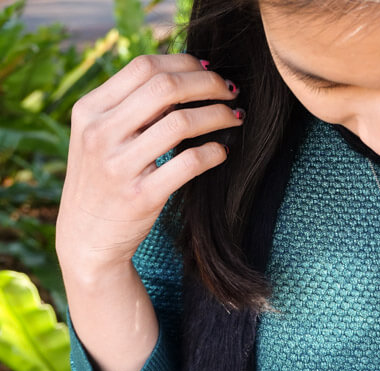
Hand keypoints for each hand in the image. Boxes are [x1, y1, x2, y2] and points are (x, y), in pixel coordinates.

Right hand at [56, 54, 244, 278]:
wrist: (86, 240)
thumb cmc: (103, 181)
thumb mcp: (99, 137)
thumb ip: (130, 107)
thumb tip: (183, 75)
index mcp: (89, 110)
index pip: (143, 67)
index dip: (184, 62)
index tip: (208, 70)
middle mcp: (100, 134)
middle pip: (166, 87)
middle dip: (208, 83)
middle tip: (231, 91)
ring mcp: (119, 166)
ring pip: (181, 122)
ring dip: (218, 114)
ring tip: (235, 117)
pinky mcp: (141, 196)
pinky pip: (190, 163)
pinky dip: (214, 152)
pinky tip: (222, 151)